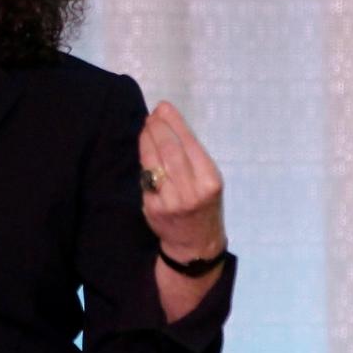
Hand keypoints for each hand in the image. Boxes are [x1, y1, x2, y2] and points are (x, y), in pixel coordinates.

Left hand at [139, 101, 225, 264]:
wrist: (195, 244)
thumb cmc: (205, 206)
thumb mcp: (209, 181)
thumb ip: (193, 157)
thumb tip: (171, 124)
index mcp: (209, 180)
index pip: (188, 144)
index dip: (173, 123)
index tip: (163, 107)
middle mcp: (191, 190)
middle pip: (169, 150)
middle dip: (158, 128)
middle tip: (151, 115)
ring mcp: (170, 200)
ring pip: (154, 162)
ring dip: (147, 140)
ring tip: (146, 127)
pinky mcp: (153, 208)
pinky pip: (146, 177)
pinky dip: (144, 160)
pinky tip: (144, 149)